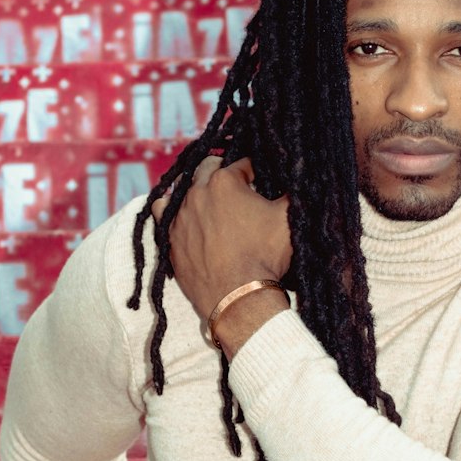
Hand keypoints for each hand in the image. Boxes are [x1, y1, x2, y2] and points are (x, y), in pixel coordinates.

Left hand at [151, 156, 292, 324]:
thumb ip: (293, 193)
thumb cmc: (264, 256)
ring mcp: (180, 216)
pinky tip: (184, 214)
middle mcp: (197, 193)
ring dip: (198, 189)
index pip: (243, 164)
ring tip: (211, 200)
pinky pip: (163, 213)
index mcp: (225, 181)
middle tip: (239, 189)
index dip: (256, 171)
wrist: (238, 297)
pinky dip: (172, 209)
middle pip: (208, 169)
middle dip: (224, 172)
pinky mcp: (170, 238)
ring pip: (183, 188)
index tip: (262, 182)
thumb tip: (297, 181)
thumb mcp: (289, 219)